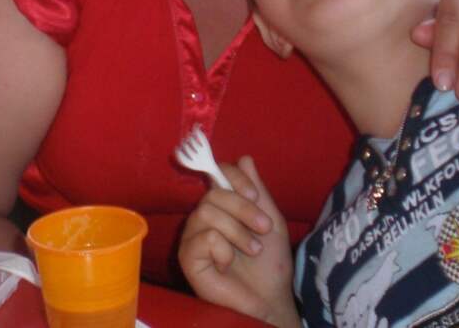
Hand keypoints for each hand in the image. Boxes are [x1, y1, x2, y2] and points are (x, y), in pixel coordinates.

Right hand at [179, 157, 298, 326]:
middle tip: (264, 229)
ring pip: (207, 212)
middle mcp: (203, 217)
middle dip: (244, 209)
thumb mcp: (270, 221)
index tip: (255, 195)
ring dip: (238, 232)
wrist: (270, 299)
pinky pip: (203, 237)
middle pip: (213, 193)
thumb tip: (245, 158)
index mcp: (221, 205)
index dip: (234, 177)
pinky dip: (223, 250)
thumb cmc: (269, 263)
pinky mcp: (187, 258)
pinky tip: (228, 265)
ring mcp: (193, 237)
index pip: (216, 174)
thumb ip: (257, 192)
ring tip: (253, 250)